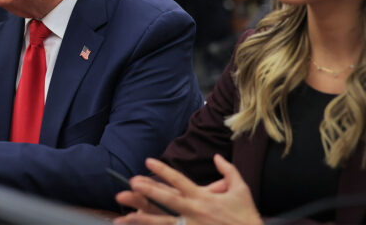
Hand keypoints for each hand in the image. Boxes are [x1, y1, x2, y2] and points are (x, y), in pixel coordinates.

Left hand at [114, 156, 260, 224]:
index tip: (148, 161)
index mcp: (204, 198)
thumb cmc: (248, 217)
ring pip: (165, 222)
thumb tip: (216, 156)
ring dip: (144, 219)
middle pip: (168, 200)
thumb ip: (228, 171)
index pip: (180, 180)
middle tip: (131, 182)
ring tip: (125, 215)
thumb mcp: (241, 190)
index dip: (163, 170)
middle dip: (149, 190)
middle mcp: (196, 212)